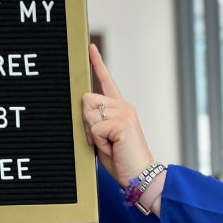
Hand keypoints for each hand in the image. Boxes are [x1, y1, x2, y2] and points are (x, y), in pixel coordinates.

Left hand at [82, 44, 154, 187]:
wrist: (139, 175)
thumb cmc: (122, 160)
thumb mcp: (104, 138)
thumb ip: (95, 122)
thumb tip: (83, 111)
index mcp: (120, 108)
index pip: (107, 81)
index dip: (97, 63)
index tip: (90, 47)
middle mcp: (124, 106)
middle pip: (86, 100)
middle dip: (86, 123)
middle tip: (102, 140)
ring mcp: (124, 112)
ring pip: (88, 114)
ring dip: (92, 135)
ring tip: (109, 145)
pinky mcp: (123, 122)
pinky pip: (95, 128)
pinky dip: (98, 142)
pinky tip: (113, 148)